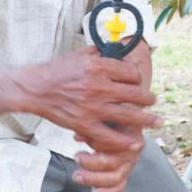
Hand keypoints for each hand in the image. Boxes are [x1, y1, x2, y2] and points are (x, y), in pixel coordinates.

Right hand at [14, 46, 160, 151]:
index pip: (132, 73)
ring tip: (156, 121)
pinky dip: (124, 141)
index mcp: (100, 67)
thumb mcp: (82, 54)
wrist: (35, 89)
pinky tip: (135, 142)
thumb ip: (102, 53)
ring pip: (128, 115)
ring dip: (146, 119)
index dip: (138, 78)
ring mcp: (93, 107)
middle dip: (148, 99)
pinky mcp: (84, 124)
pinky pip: (109, 136)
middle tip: (153, 100)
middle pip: (135, 94)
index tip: (138, 81)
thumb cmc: (58, 70)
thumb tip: (120, 50)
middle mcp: (99, 87)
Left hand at [72, 125, 145, 191]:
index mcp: (131, 133)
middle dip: (91, 163)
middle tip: (76, 157)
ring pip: (115, 177)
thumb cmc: (111, 120)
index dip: (95, 143)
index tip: (79, 137)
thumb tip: (77, 136)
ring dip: (94, 179)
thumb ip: (92, 127)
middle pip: (113, 162)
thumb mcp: (103, 119)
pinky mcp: (126, 174)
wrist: (121, 124)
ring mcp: (131, 163)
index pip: (114, 143)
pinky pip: (119, 187)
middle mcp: (134, 150)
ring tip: (77, 175)